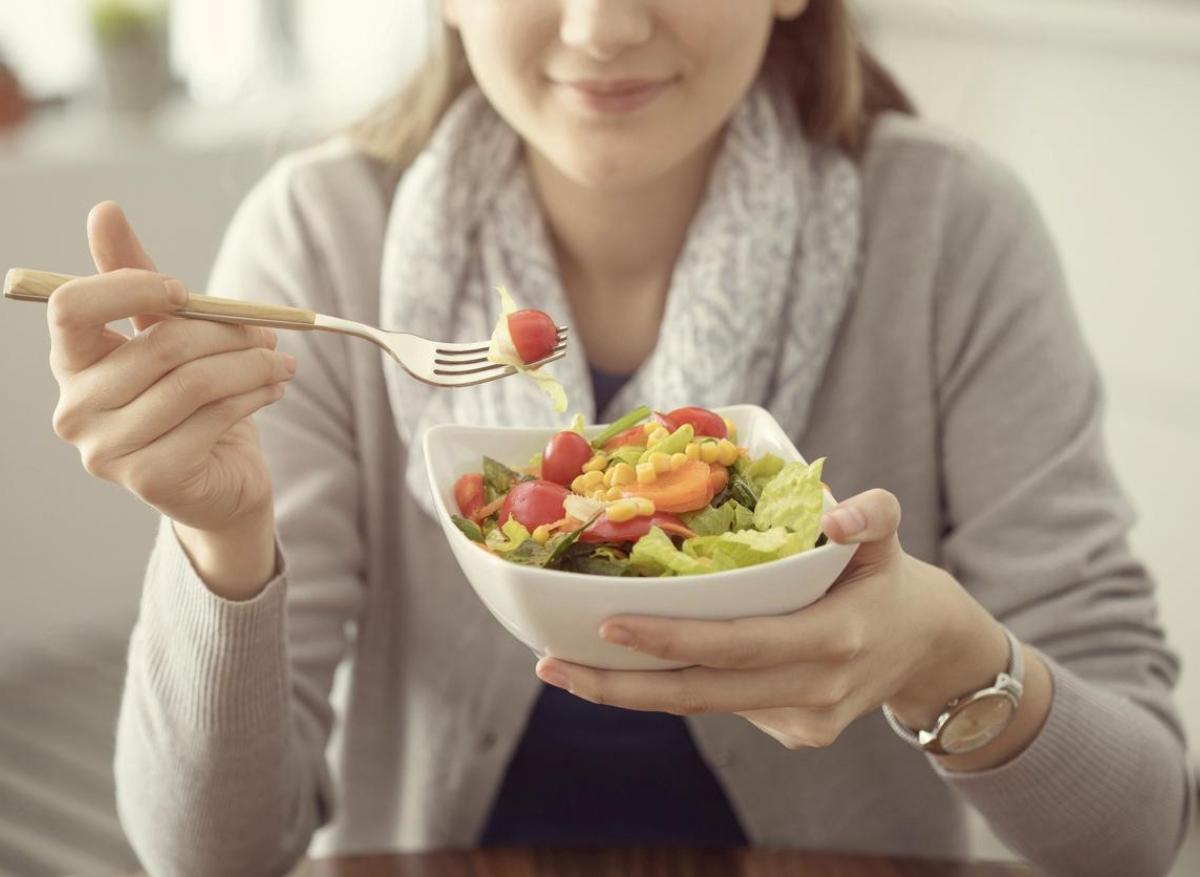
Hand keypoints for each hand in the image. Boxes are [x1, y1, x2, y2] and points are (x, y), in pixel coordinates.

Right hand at [47, 202, 295, 592]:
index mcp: (71, 363)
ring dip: (251, 365)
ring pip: (193, 383)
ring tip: (281, 360)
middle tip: (269, 331)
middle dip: (226, 332)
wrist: (220, 480)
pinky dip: (254, 395)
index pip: (71, 308)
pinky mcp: (150, 479)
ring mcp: (107, 451)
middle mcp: (75, 409)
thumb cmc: (192, 400)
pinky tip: (273, 388)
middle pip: (156, 346)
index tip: (182, 290)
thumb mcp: (168, 335)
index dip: (129, 287)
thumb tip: (104, 211)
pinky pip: (213, 419)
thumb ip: (139, 280)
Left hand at [535, 489, 1011, 751]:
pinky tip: (635, 663)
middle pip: (701, 695)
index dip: (672, 638)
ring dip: (632, 690)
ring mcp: (803, 721)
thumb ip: (873, 514)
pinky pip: (721, 705)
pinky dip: (676, 684)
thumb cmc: (887, 580)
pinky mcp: (794, 734)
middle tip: (552, 663)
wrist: (927, 649)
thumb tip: (837, 514)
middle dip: (621, 685)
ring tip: (567, 666)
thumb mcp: (890, 536)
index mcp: (834, 639)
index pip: (737, 643)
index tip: (610, 624)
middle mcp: (814, 690)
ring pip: (702, 706)